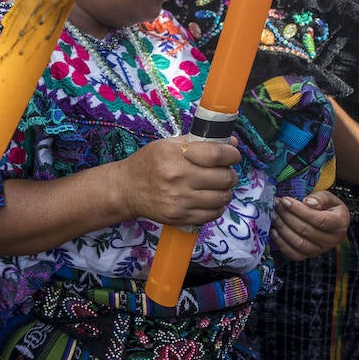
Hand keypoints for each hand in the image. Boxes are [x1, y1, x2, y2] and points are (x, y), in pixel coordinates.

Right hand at [117, 136, 241, 227]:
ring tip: (216, 187)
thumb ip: (200, 143)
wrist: (126, 189)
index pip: (217, 155)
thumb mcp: (168, 145)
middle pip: (224, 178)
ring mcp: (179, 200)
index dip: (232, 155)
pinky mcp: (180, 216)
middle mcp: (178, 177)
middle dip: (229, 174)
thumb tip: (232, 144)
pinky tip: (208, 200)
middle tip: (223, 173)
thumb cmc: (148, 163)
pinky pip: (213, 214)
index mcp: (175, 155)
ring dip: (224, 191)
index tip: (232, 156)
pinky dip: (216, 207)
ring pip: (222, 197)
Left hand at [272, 190, 349, 260]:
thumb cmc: (327, 207)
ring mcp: (319, 250)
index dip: (299, 210)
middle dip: (287, 216)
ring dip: (282, 228)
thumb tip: (307, 202)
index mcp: (339, 223)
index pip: (319, 219)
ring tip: (274, 215)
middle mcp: (331, 240)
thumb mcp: (328, 198)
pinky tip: (274, 231)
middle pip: (306, 230)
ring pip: (298, 243)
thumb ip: (320, 198)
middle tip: (276, 205)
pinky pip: (293, 254)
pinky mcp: (308, 255)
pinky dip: (281, 243)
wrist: (329, 221)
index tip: (285, 200)